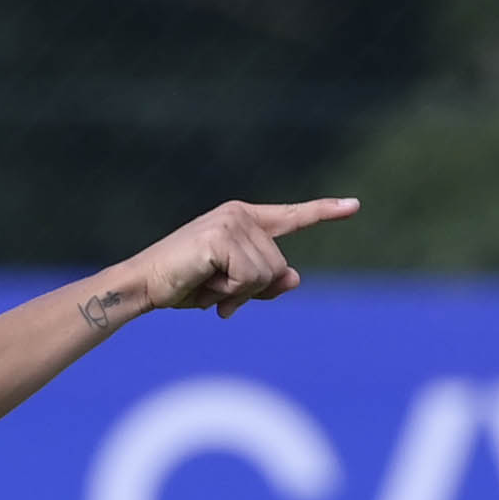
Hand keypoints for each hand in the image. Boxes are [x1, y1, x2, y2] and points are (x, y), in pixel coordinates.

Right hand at [136, 196, 359, 317]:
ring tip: (207, 287)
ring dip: (237, 294)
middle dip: (251, 291)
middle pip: (279, 266)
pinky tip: (205, 284)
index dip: (324, 211)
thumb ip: (265, 283)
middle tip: (217, 292)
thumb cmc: (184, 284)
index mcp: (243, 219)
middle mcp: (239, 214)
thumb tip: (295, 277)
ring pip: (266, 274)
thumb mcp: (232, 288)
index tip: (354, 206)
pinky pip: (249, 278)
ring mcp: (230, 223)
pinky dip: (229, 292)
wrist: (144, 285)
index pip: (292, 216)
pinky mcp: (221, 237)